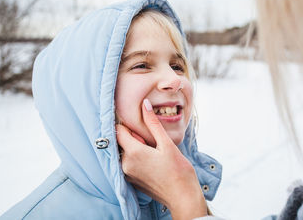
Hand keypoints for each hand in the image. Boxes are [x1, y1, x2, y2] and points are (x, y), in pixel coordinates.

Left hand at [116, 99, 206, 219]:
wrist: (183, 197)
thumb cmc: (178, 171)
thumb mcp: (167, 143)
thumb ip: (153, 123)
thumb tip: (144, 104)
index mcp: (133, 153)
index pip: (119, 130)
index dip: (128, 124)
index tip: (140, 124)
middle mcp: (126, 164)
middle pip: (121, 141)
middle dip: (133, 136)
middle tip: (151, 140)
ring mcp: (128, 174)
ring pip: (125, 152)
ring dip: (135, 147)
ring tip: (153, 151)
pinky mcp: (132, 181)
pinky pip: (128, 163)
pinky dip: (136, 158)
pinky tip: (152, 161)